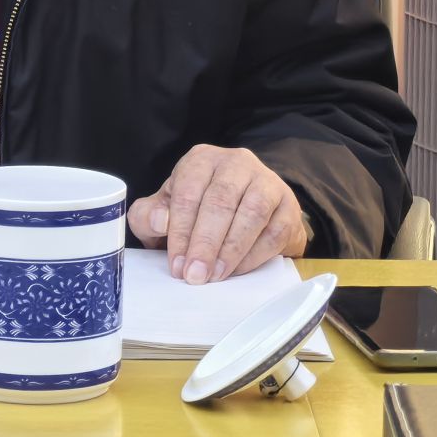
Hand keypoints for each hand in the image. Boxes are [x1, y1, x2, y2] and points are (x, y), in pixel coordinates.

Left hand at [127, 145, 307, 284]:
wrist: (246, 215)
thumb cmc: (198, 212)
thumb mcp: (165, 211)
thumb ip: (149, 216)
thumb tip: (161, 221)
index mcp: (201, 160)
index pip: (188, 191)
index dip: (180, 230)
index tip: (176, 264)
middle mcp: (235, 163)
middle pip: (220, 200)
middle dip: (205, 243)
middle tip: (195, 275)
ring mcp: (266, 181)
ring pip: (252, 212)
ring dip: (232, 249)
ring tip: (216, 275)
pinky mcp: (288, 205)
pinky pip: (274, 231)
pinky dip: (255, 254)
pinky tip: (237, 270)